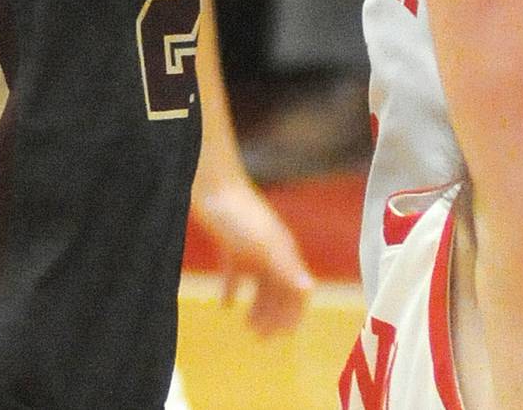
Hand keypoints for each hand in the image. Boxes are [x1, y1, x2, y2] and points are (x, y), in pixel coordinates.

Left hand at [190, 175, 313, 335]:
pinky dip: (232, 290)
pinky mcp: (231, 245)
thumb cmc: (240, 214)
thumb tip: (310, 289)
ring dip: (257, 306)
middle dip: (273, 314)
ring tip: (247, 326)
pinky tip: (225, 306)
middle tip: (259, 337)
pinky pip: (235, 273)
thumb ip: (286, 266)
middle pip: (279, 289)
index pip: (297, 287)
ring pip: (260, 284)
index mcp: (284, 251)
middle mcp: (272, 251)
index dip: (294, 311)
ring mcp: (251, 248)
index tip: (285, 335)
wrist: (212, 185)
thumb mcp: (264, 244)